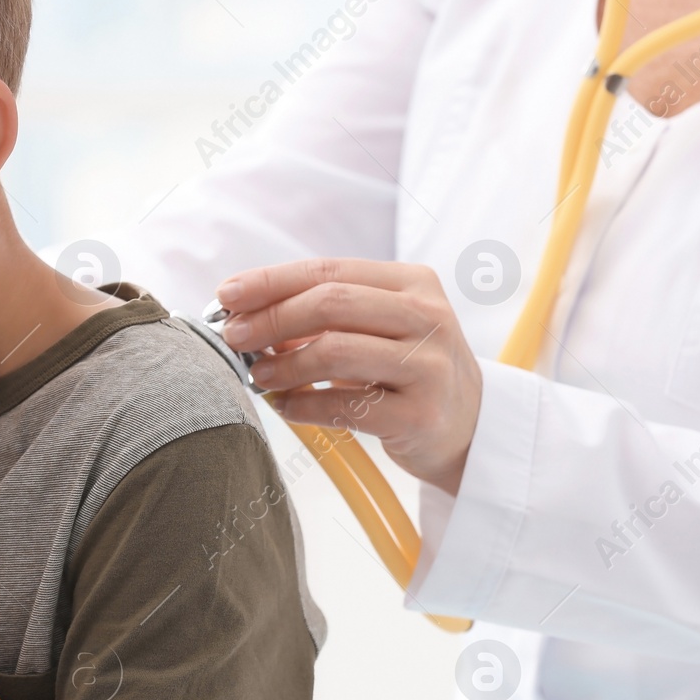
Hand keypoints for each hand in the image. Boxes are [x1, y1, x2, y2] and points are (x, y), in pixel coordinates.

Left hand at [215, 258, 482, 493]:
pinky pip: (343, 406)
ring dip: (283, 364)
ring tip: (259, 376)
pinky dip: (303, 405)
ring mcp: (427, 366)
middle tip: (235, 336)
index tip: (227, 295)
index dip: (272, 281)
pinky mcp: (420, 415)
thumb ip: (326, 316)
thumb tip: (248, 314)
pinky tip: (285, 407)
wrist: (472, 429)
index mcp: (413, 283)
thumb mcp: (380, 330)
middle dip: (271, 318)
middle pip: (330, 304)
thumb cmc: (411, 373)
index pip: (329, 270)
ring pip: (334, 351)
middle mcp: (427, 318)